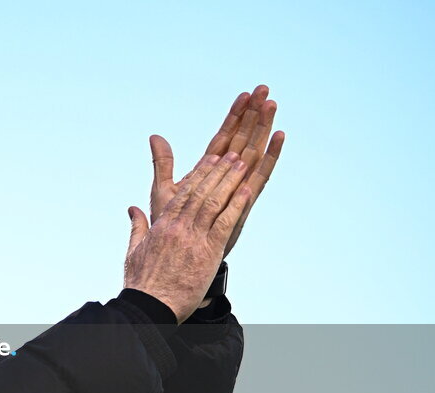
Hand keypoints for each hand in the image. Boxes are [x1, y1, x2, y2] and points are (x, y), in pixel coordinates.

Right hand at [125, 153, 251, 322]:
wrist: (151, 305)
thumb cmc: (142, 283)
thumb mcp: (134, 251)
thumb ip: (137, 226)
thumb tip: (132, 208)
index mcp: (162, 226)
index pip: (183, 194)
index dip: (198, 175)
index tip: (210, 160)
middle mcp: (179, 227)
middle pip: (201, 192)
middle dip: (218, 171)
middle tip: (232, 155)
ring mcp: (194, 238)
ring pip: (214, 202)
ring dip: (230, 181)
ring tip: (242, 164)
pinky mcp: (208, 252)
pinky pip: (225, 223)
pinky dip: (236, 205)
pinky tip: (246, 191)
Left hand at [149, 85, 284, 257]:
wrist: (180, 260)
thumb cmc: (172, 229)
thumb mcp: (163, 191)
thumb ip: (163, 163)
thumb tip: (154, 136)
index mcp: (208, 173)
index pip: (223, 137)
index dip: (234, 116)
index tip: (245, 94)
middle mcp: (226, 179)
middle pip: (242, 139)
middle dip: (252, 114)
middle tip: (264, 89)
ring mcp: (237, 189)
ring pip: (252, 151)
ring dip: (263, 128)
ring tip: (272, 104)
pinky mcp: (244, 203)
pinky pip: (259, 175)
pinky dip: (270, 156)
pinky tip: (279, 137)